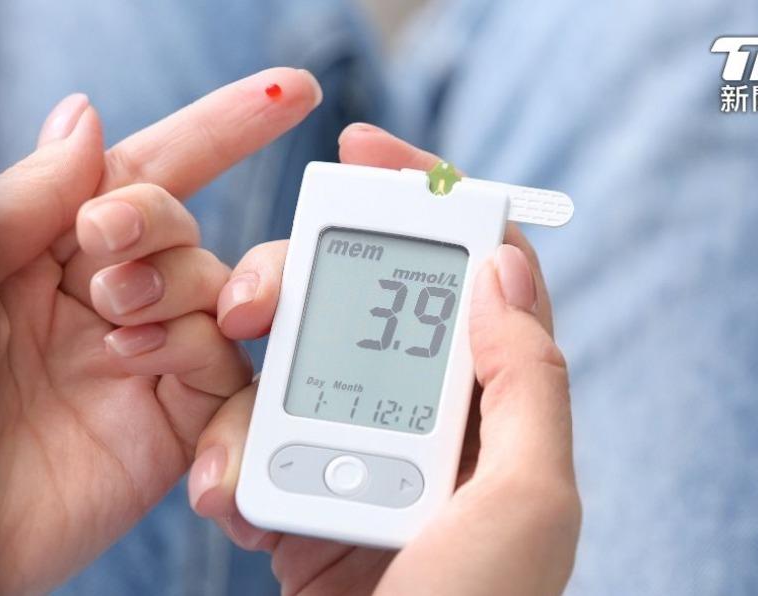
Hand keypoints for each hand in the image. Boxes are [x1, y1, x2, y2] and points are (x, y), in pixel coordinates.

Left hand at [0, 68, 321, 593]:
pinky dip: (198, 358)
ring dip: (179, 288)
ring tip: (115, 316)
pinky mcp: (172, 432)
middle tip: (104, 244)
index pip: (146, 176)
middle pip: (189, 234)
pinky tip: (137, 363)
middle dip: (162, 224)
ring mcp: (145, 368)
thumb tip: (88, 118)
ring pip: (221, 300)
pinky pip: (228, 379)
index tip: (289, 93)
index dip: (221, 130)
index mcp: (49, 255)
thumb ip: (28, 194)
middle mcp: (106, 306)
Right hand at [187, 125, 580, 594]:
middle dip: (301, 289)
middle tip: (249, 298)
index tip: (366, 150)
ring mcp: (362, 469)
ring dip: (251, 398)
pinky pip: (253, 453)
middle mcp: (433, 432)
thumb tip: (500, 263)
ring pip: (293, 374)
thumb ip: (526, 379)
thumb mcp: (526, 501)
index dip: (433, 202)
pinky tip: (233, 507)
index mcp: (501, 415)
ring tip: (240, 459)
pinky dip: (231, 469)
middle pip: (366, 310)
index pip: (479, 278)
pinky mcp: (301, 514)